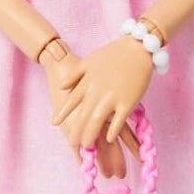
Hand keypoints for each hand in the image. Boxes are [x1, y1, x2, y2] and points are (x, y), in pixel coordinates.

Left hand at [46, 34, 152, 178]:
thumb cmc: (114, 54)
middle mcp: (97, 90)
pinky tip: (109, 139)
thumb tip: (61, 87)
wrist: (138, 48)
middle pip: (83, 115)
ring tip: (86, 146)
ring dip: (90, 135)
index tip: (56, 123)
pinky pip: (118, 121)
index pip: (72, 100)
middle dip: (76, 131)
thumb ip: (75, 75)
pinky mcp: (128, 101)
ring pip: (97, 121)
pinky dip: (113, 131)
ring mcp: (112, 97)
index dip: (63, 113)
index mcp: (87, 81)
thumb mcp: (89, 61)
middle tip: (72, 143)